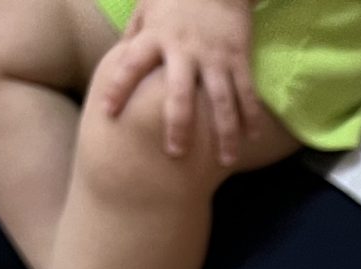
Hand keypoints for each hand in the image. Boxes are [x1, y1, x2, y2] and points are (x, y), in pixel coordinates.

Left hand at [94, 0, 265, 166]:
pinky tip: (251, 139)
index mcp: (156, 36)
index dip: (118, 87)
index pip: (131, 64)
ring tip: (225, 161)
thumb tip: (117, 59)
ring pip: (220, 101)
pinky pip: (246, 92)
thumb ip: (134, 35)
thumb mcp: (148, 7)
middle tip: (174, 153)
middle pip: (180, 94)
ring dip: (224, 133)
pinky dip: (250, 116)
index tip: (108, 112)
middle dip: (178, 125)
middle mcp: (185, 50)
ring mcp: (214, 56)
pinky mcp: (238, 57)